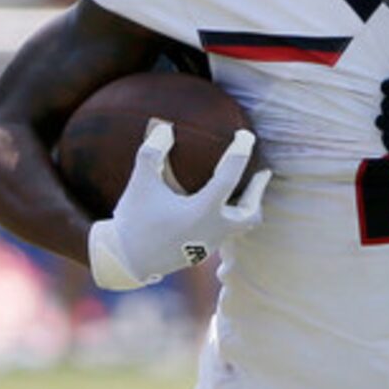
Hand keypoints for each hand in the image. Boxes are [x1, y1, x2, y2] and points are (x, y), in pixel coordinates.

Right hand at [87, 120, 267, 290]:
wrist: (126, 261)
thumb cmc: (134, 219)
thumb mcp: (141, 182)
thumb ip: (153, 152)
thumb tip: (165, 127)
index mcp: (202, 211)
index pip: (230, 176)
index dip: (240, 152)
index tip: (246, 135)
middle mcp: (213, 229)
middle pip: (251, 211)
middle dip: (258, 191)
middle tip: (262, 172)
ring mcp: (210, 243)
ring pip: (243, 225)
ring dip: (248, 206)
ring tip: (248, 188)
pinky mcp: (203, 251)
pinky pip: (227, 231)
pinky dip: (232, 216)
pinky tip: (223, 204)